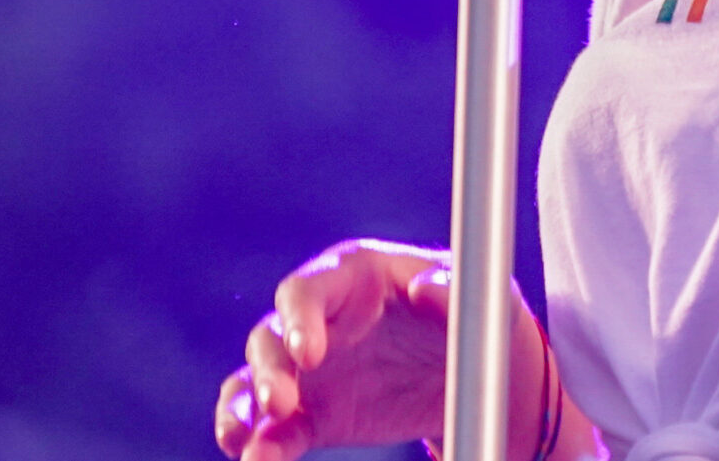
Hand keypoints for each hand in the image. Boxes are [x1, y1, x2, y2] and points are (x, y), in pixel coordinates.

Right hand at [215, 240, 450, 460]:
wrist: (462, 370)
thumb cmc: (465, 315)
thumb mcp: (474, 297)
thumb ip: (450, 291)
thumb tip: (427, 289)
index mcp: (351, 277)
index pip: (306, 290)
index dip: (298, 318)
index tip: (308, 353)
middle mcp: (317, 319)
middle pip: (270, 338)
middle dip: (267, 370)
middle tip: (278, 403)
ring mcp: (307, 369)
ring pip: (253, 383)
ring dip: (243, 411)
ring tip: (247, 445)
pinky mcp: (310, 414)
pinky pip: (272, 430)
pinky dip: (260, 446)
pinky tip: (258, 460)